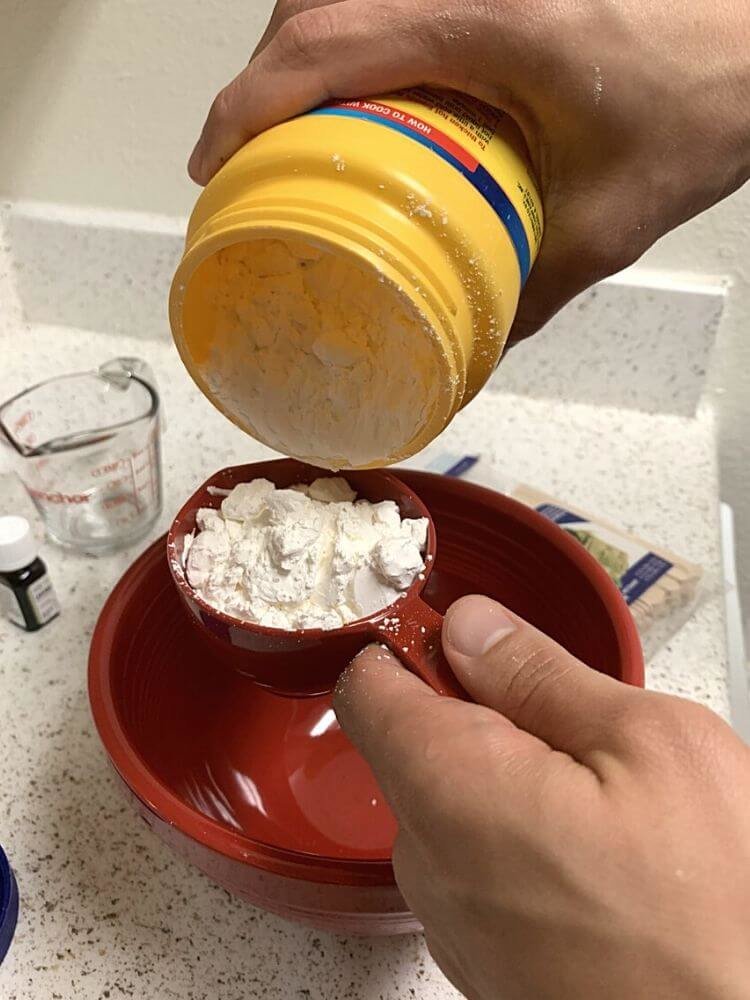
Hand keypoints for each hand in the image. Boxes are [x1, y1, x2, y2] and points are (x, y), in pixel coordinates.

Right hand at [187, 0, 748, 340]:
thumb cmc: (709, 106)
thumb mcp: (607, 226)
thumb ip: (529, 297)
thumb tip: (466, 353)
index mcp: (492, 24)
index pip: (328, 40)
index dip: (248, 99)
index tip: (215, 162)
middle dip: (263, 74)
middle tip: (250, 154)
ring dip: (304, 48)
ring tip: (294, 126)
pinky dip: (353, 32)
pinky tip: (365, 90)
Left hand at [334, 595, 749, 999]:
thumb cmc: (715, 918)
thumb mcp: (650, 745)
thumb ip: (539, 674)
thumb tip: (469, 627)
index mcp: (450, 787)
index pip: (367, 688)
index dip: (407, 642)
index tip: (461, 632)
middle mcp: (427, 859)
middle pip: (416, 746)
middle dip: (483, 718)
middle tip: (576, 729)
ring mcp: (452, 919)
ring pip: (453, 805)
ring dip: (512, 782)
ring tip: (603, 805)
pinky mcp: (484, 959)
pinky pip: (478, 865)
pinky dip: (521, 841)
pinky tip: (599, 862)